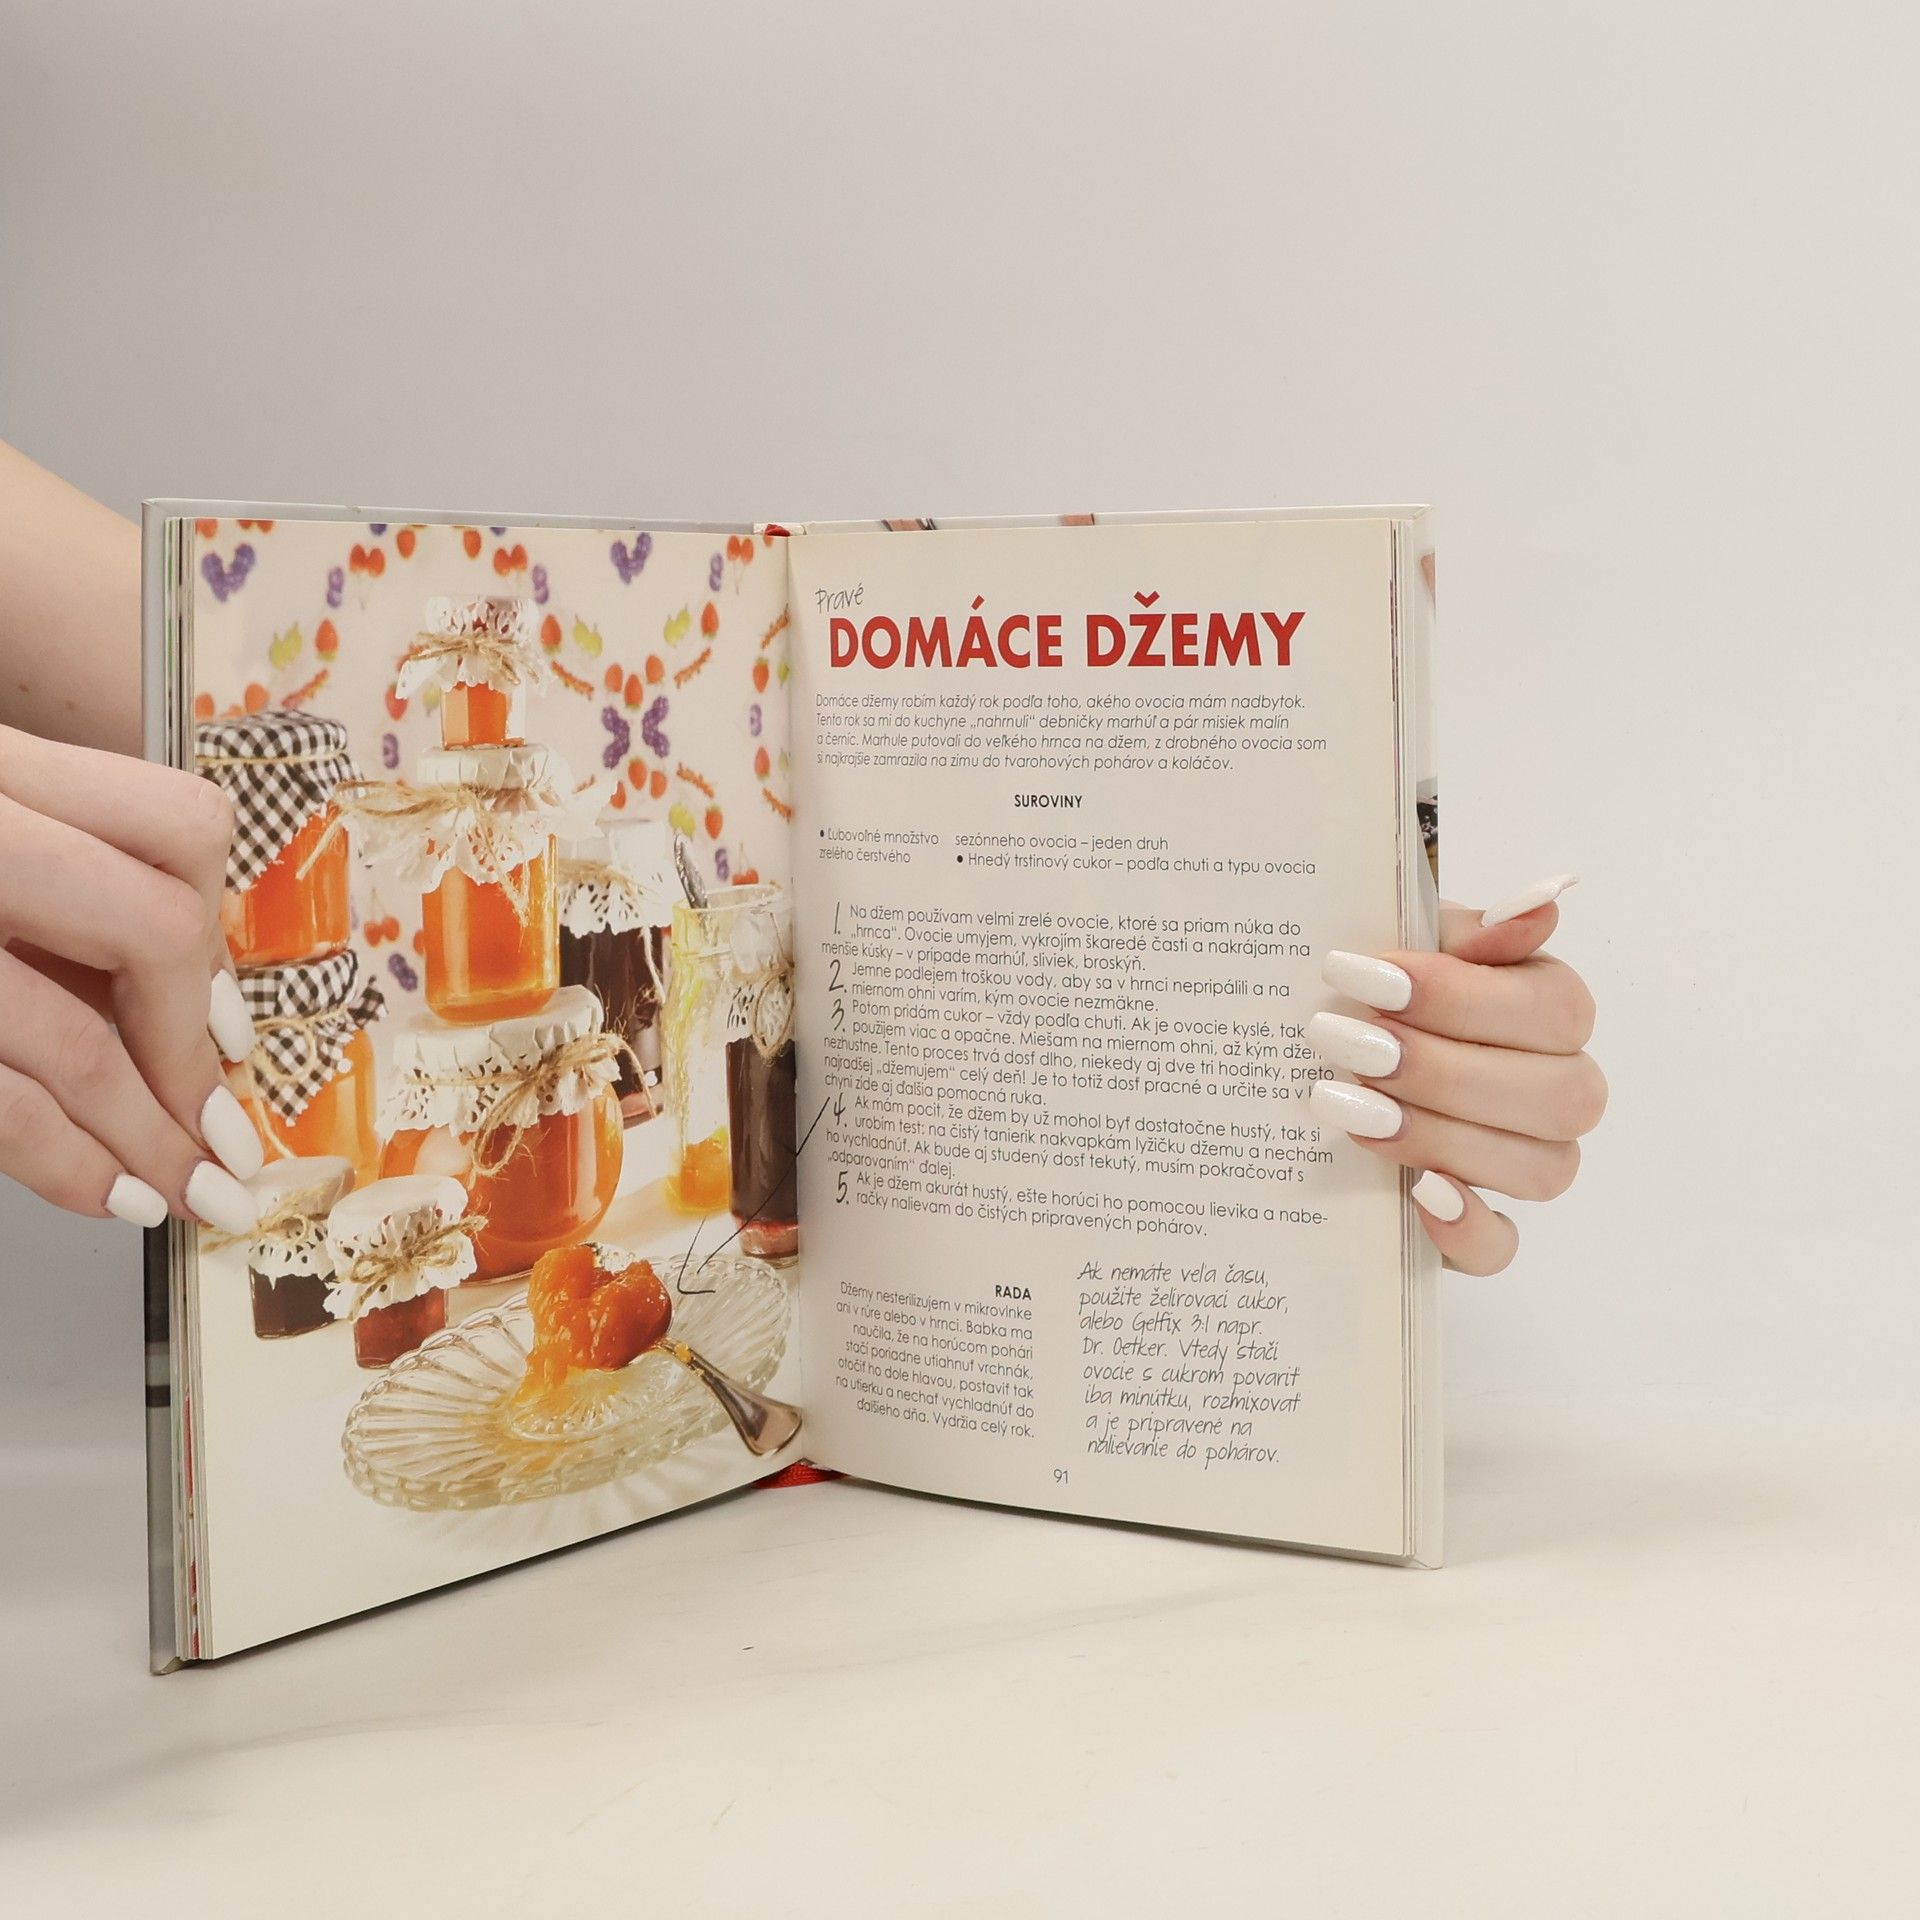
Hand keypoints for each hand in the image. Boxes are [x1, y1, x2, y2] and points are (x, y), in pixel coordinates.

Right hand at [0, 725, 263, 1232]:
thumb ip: (52, 887)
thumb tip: (190, 1007)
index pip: (179, 826)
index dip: (222, 935)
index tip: (230, 1027)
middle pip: (152, 928)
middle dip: (196, 1052)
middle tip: (223, 1137)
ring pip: (70, 1038)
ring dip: (146, 1135)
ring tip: (185, 1192)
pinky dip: (65, 1162)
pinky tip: (107, 1194)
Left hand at [1307, 874, 1603, 1275]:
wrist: (1328, 1048)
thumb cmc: (1379, 987)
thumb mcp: (1411, 941)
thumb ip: (1470, 930)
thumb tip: (1542, 902)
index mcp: (1551, 1010)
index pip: (1551, 1011)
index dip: (1459, 998)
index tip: (1364, 978)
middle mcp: (1560, 1090)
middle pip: (1555, 1095)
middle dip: (1441, 1068)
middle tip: (1343, 1043)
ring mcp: (1526, 1162)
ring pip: (1538, 1168)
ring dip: (1439, 1135)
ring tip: (1344, 1104)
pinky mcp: (1480, 1228)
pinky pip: (1501, 1246)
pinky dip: (1466, 1227)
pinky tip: (1417, 1192)